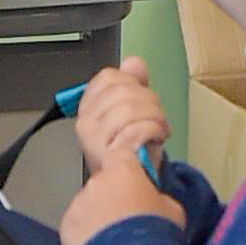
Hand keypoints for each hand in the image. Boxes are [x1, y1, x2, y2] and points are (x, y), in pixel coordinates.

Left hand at [60, 147, 184, 244]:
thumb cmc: (156, 234)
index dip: (128, 169)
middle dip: (113, 197)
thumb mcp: (173, 210)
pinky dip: (86, 236)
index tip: (135, 182)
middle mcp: (96, 182)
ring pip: (89, 206)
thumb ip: (159, 198)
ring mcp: (78, 204)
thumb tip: (154, 201)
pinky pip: (77, 227)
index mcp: (123, 171)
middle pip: (104, 184)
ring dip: (99, 217)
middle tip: (128, 219)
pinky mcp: (66, 228)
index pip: (122, 155)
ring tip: (115, 240)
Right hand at [75, 56, 169, 174]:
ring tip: (158, 128)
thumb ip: (133, 84)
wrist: (134, 181)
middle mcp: (86, 122)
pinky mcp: (110, 155)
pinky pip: (136, 129)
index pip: (109, 77)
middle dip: (149, 101)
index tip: (140, 99)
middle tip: (156, 117)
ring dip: (155, 116)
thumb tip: (133, 62)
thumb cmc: (132, 148)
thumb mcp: (133, 111)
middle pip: (123, 91)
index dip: (133, 84)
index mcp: (89, 106)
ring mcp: (96, 140)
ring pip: (130, 107)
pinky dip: (154, 130)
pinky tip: (157, 136)